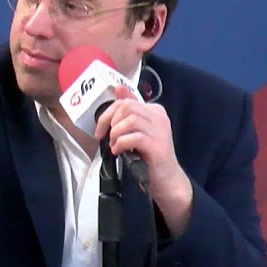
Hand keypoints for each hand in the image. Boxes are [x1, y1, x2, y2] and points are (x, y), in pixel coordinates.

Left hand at [94, 85, 193, 233]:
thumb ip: (128, 110)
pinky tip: (119, 151)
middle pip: (127, 108)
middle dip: (110, 123)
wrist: (166, 179)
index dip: (108, 114)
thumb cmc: (148, 155)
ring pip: (130, 121)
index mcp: (154, 110)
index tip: (100, 129)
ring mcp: (161, 131)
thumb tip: (118, 87)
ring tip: (115, 145)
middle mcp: (159, 117)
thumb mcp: (136, 130)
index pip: (126, 101)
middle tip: (107, 138)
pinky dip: (121, 144)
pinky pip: (134, 137)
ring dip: (116, 134)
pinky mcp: (158, 146)